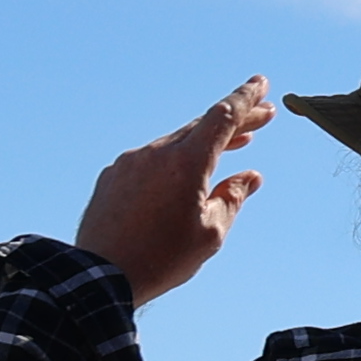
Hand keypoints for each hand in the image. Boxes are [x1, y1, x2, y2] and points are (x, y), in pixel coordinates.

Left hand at [73, 80, 270, 304]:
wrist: (98, 276)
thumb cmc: (160, 259)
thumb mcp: (210, 233)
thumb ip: (233, 198)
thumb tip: (248, 177)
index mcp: (185, 163)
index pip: (223, 117)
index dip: (246, 99)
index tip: (261, 84)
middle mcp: (156, 153)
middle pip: (201, 126)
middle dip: (234, 121)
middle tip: (262, 118)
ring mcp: (130, 163)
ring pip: (175, 143)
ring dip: (204, 143)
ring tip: (232, 145)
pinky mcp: (112, 177)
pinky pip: (150, 161)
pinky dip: (174, 161)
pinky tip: (185, 177)